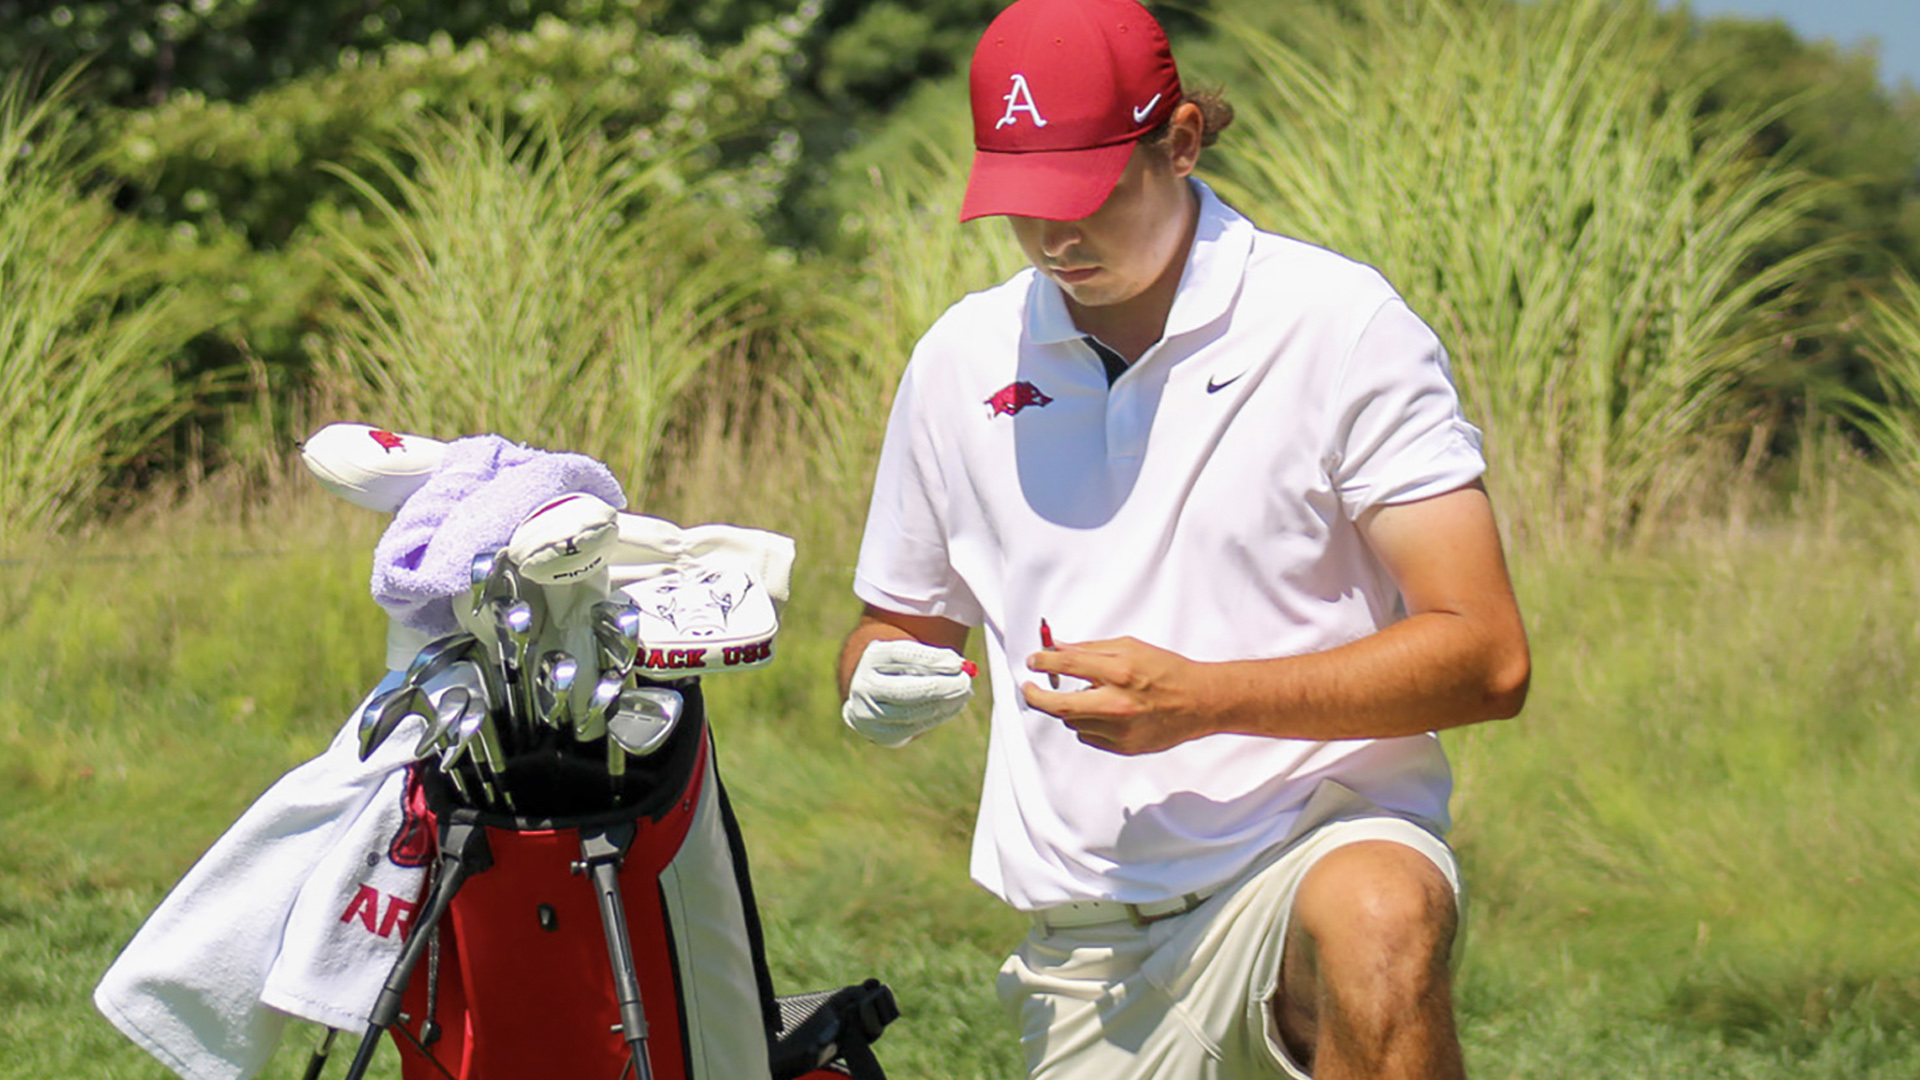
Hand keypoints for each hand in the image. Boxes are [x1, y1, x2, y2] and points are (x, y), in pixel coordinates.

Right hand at [842, 639, 975, 747]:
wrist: (874, 697)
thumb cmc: (902, 669)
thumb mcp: (912, 656)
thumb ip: (934, 658)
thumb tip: (960, 666)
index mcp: (872, 658)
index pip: (899, 655)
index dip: (930, 659)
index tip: (957, 663)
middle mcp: (864, 686)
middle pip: (903, 690)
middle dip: (940, 687)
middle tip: (965, 681)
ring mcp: (869, 714)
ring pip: (911, 713)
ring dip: (944, 703)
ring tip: (965, 693)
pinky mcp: (882, 734)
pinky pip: (915, 727)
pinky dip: (940, 716)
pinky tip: (955, 705)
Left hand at [1023, 635, 1218, 754]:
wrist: (1199, 702)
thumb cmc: (1166, 670)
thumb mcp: (1130, 648)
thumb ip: (1091, 649)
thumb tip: (1057, 647)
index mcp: (1119, 672)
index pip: (1067, 665)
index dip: (1043, 662)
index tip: (1033, 661)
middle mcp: (1116, 704)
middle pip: (1059, 705)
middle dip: (1035, 696)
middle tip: (1028, 688)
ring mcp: (1119, 729)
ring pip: (1072, 721)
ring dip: (1069, 708)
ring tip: (1087, 696)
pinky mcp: (1123, 747)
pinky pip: (1088, 736)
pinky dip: (1087, 723)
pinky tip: (1103, 712)